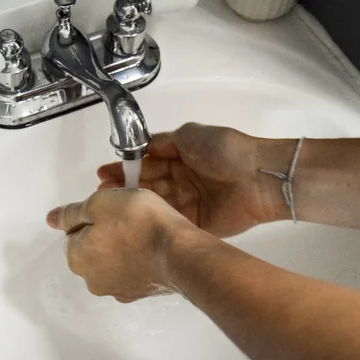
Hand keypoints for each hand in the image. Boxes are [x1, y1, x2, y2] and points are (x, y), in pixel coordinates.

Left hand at [46, 188, 198, 301]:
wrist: (178, 251)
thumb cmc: (137, 222)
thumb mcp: (99, 203)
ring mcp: (116, 290)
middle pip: (90, 250)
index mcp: (75, 257)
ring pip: (111, 262)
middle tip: (127, 219)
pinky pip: (131, 273)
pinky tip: (151, 249)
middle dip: (104, 236)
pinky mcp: (139, 295)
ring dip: (121, 250)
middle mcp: (90, 280)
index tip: (111, 211)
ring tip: (142, 233)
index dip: (91, 218)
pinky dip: (136, 262)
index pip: (73, 233)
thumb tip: (51, 219)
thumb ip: (71, 212)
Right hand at [98, 123, 288, 236]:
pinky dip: (152, 222)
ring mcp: (188, 204)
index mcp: (180, 158)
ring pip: (155, 205)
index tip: (104, 174)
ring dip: (134, 205)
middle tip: (102, 192)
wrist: (257, 177)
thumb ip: (163, 142)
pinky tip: (134, 222)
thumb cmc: (223, 150)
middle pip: (147, 185)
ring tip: (111, 207)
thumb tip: (142, 148)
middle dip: (124, 188)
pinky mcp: (195, 225)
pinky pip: (170, 222)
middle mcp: (181, 181)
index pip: (146, 163)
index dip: (125, 168)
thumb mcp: (190, 135)